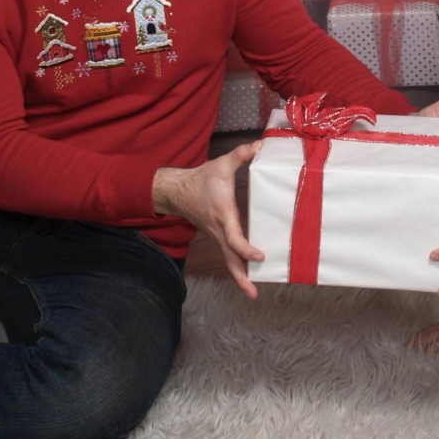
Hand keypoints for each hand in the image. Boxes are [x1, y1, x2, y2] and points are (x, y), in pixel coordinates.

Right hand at [153, 141, 264, 298]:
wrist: (177, 192)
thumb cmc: (201, 180)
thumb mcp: (222, 164)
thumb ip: (241, 154)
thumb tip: (261, 145)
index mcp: (222, 215)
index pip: (233, 237)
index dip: (245, 248)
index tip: (259, 256)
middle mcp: (220, 230)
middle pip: (230, 260)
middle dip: (241, 278)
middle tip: (253, 294)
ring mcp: (217, 237)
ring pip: (229, 261)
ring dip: (240, 277)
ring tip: (254, 291)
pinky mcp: (218, 237)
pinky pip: (229, 255)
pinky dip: (238, 266)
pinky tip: (251, 274)